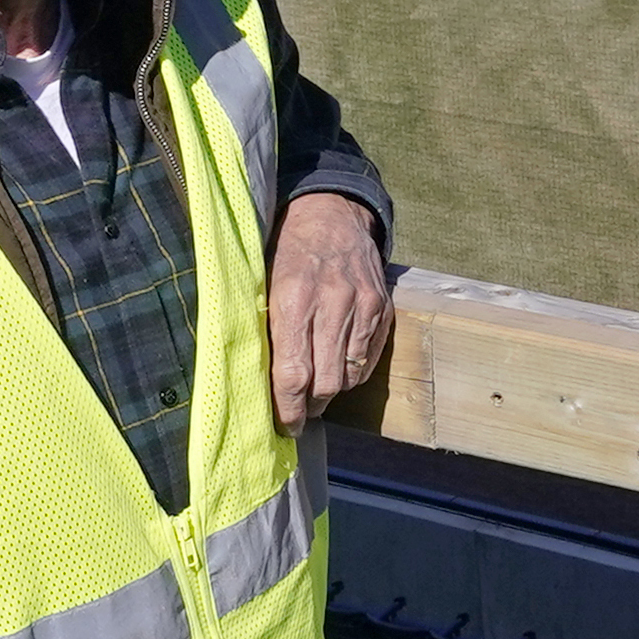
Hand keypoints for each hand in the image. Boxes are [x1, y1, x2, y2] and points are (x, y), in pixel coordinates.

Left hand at [268, 190, 393, 429]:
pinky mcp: (382, 307)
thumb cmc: (286, 251)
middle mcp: (332, 301)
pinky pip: (368, 359)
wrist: (330, 213)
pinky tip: (336, 367)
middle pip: (325, 381)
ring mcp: (363, 305)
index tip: (284, 425)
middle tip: (299, 415)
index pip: (293, 372)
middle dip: (310, 406)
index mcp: (293, 297)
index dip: (288, 407)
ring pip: (349, 375)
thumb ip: (265, 329)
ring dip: (331, 391)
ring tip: (316, 391)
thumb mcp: (263, 283)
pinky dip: (351, 372)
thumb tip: (256, 382)